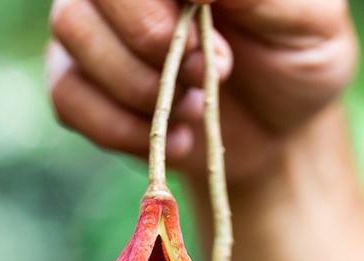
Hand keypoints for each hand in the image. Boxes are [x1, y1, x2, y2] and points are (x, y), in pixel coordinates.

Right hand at [46, 0, 356, 183]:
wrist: (275, 129)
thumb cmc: (295, 61)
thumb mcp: (304, 19)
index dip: (155, 11)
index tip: (212, 47)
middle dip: (150, 48)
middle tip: (205, 77)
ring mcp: (97, 29)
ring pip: (72, 34)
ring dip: (138, 88)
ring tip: (194, 108)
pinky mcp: (82, 84)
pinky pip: (67, 98)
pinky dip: (122, 129)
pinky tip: (174, 137)